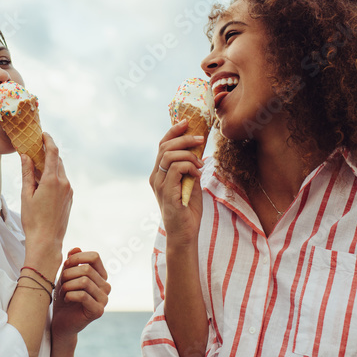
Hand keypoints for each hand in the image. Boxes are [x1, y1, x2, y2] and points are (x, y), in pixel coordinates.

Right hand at [20, 133, 71, 275]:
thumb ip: (27, 173)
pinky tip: (44, 182)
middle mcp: (64, 183)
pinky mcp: (70, 198)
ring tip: (37, 166)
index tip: (43, 134)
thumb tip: (25, 155)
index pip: (53, 152)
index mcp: (52, 180)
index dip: (48, 141)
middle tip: (36, 149)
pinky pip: (63, 182)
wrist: (47, 241)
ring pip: (61, 171)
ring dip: (51, 166)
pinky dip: (55, 176)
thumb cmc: (33, 220)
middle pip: (58, 160)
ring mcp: (69, 191)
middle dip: (48, 153)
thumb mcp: (26, 194)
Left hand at [51, 248, 109, 341]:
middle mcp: (106, 286)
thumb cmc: (64, 296)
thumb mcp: (66, 276)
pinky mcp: (98, 311)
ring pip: (84, 281)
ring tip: (62, 291)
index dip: (78, 257)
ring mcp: (104, 299)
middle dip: (68, 274)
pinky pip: (83, 295)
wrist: (61, 321)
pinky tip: (66, 298)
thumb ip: (72, 263)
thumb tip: (76, 248)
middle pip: (87, 269)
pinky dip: (70, 295)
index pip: (94, 257)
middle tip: (61, 282)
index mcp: (101, 276)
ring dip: (68, 285)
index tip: (65, 264)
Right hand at [150, 120, 204, 247]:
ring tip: (200, 163)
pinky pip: (176, 169)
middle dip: (184, 138)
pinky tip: (197, 174)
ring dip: (188, 154)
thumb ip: (190, 168)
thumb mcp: (190, 183)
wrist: (185, 234)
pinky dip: (189, 166)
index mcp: (159, 173)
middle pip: (165, 147)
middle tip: (200, 138)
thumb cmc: (188, 210)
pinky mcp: (167, 192)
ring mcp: (160, 185)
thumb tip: (199, 151)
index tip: (186, 122)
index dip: (173, 131)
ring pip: (169, 155)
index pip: (162, 145)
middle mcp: (156, 177)